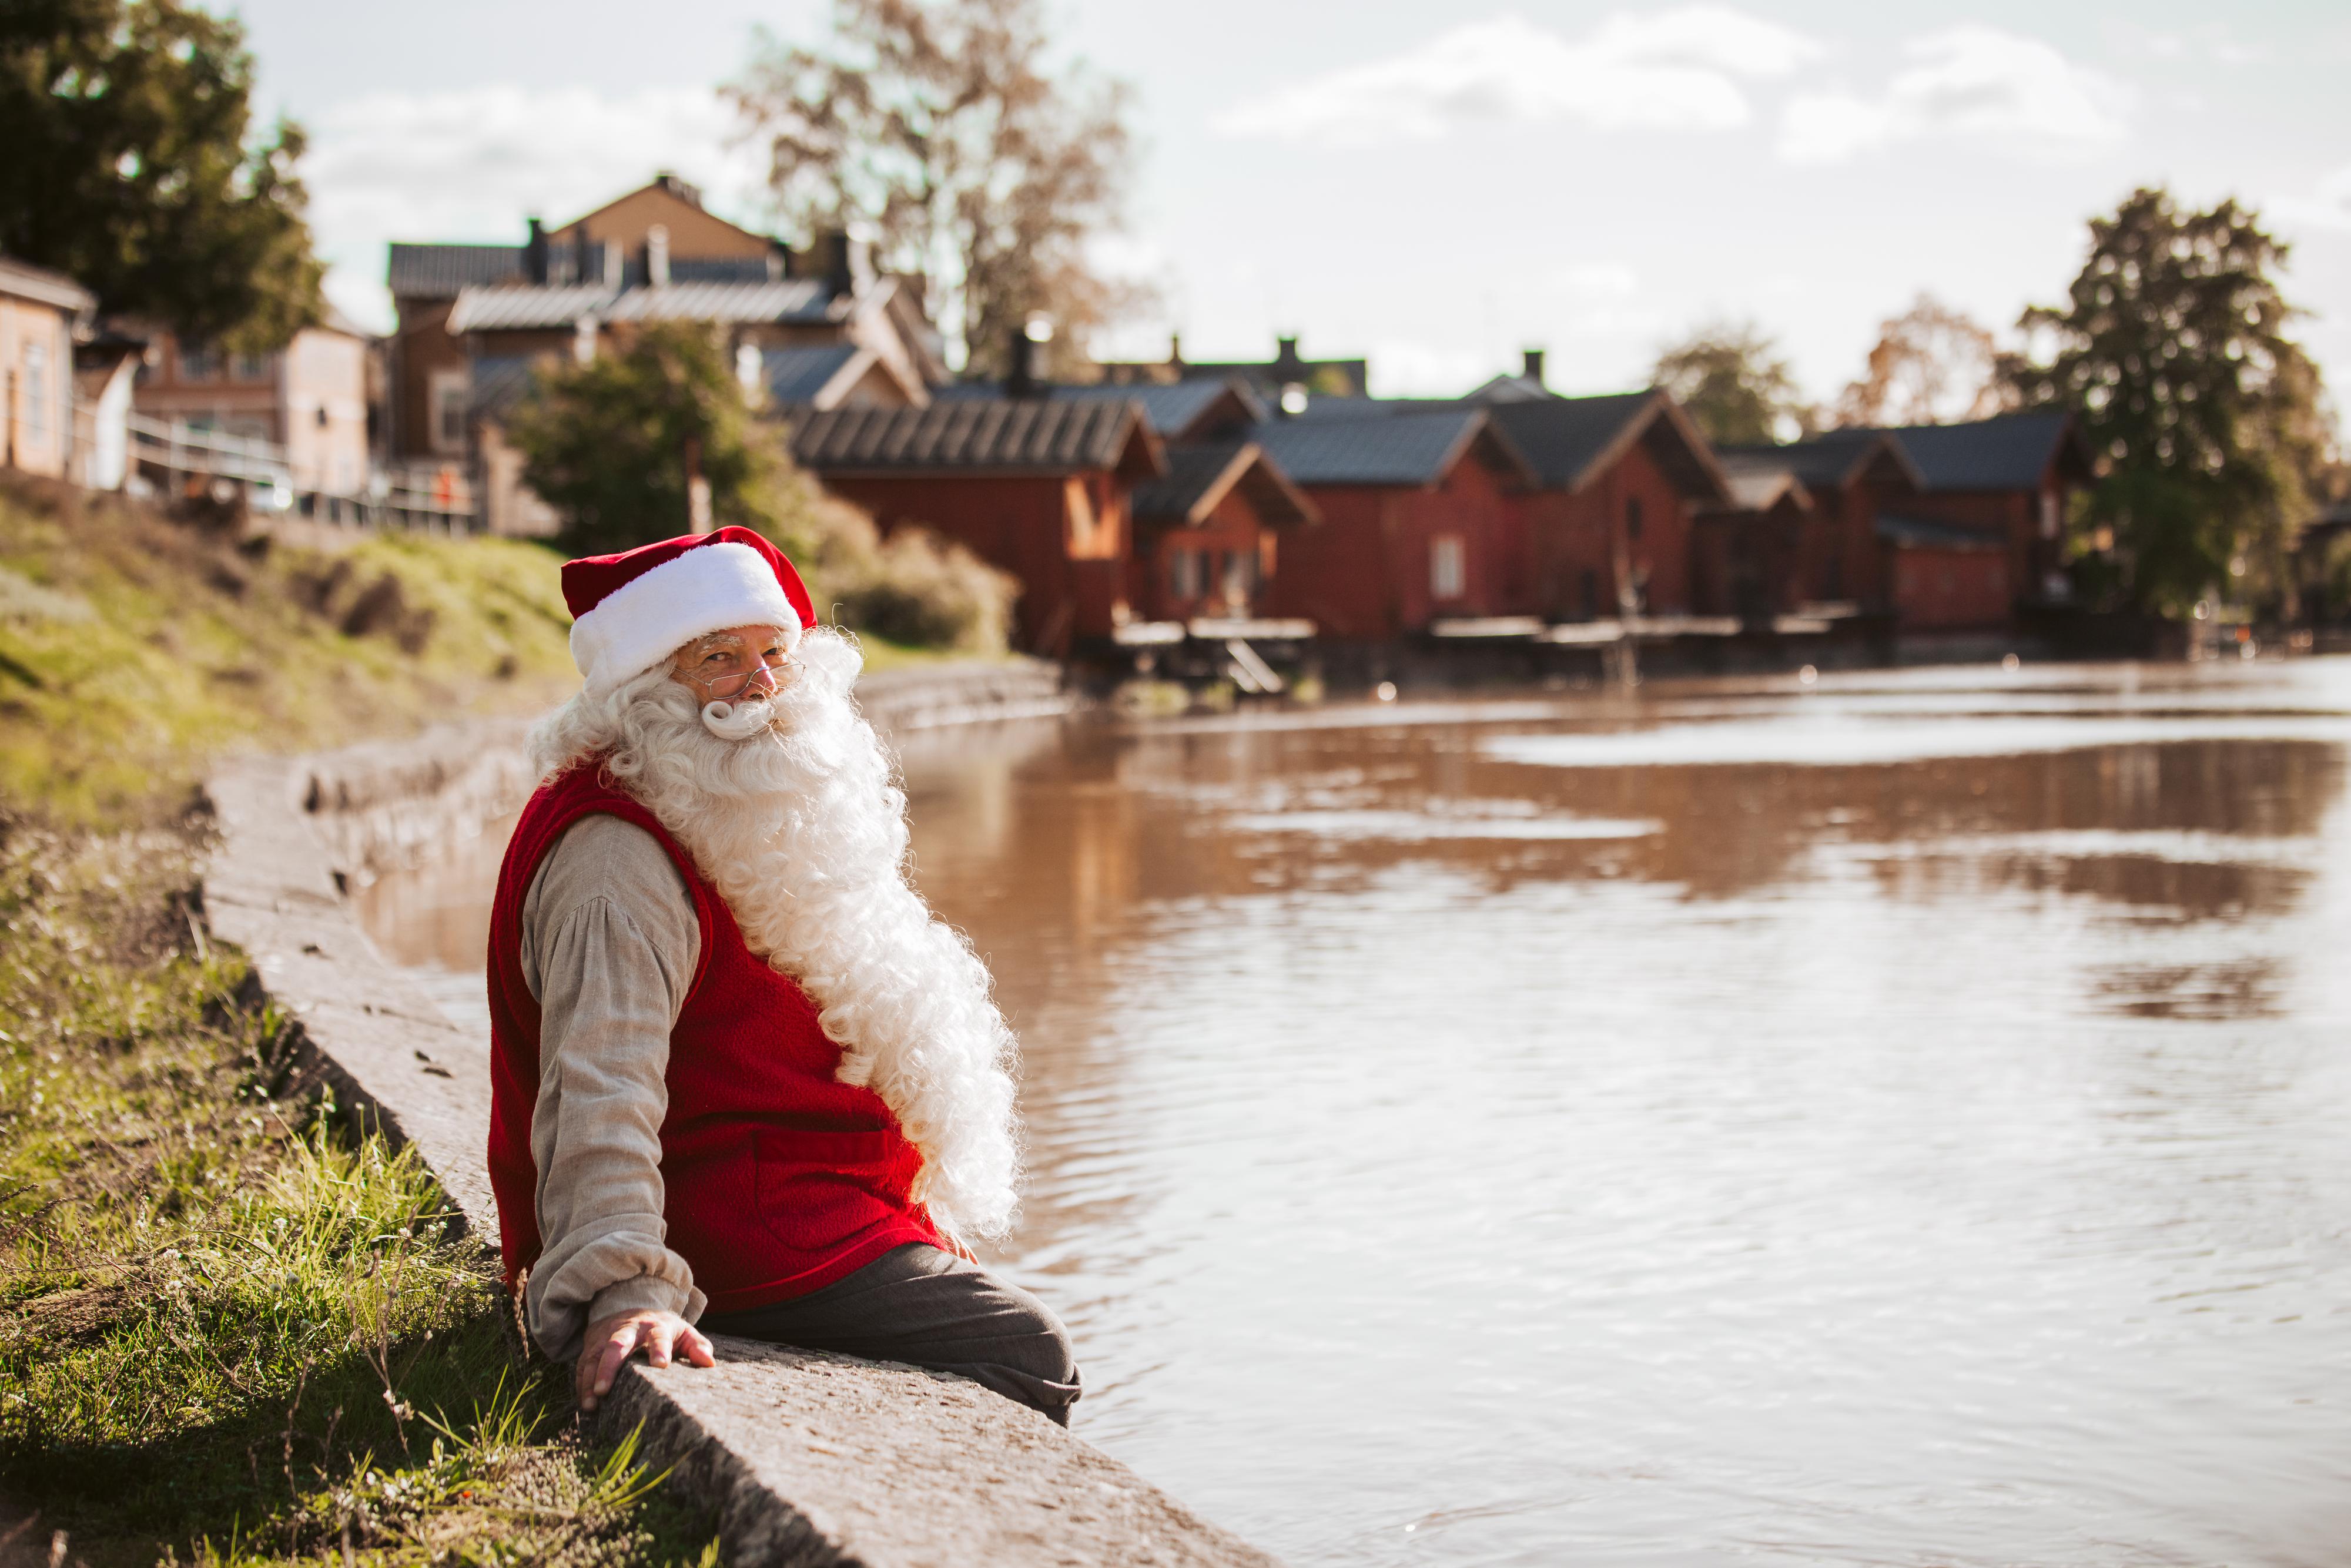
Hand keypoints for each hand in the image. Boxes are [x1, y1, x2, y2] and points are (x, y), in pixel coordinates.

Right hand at [575, 1309, 715, 1411]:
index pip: (658, 1335)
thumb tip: (709, 1363)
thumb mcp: (683, 1332)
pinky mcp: (591, 1345)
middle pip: (617, 1343)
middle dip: (610, 1366)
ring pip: (595, 1355)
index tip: (661, 1365)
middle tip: (605, 1390)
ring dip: (591, 1379)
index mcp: (655, 1325)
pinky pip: (583, 1364)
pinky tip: (586, 1403)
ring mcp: (606, 1336)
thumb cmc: (661, 1328)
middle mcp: (628, 1329)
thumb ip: (697, 1346)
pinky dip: (581, 1383)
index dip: (660, 1349)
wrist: (628, 1308)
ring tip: (592, 1404)